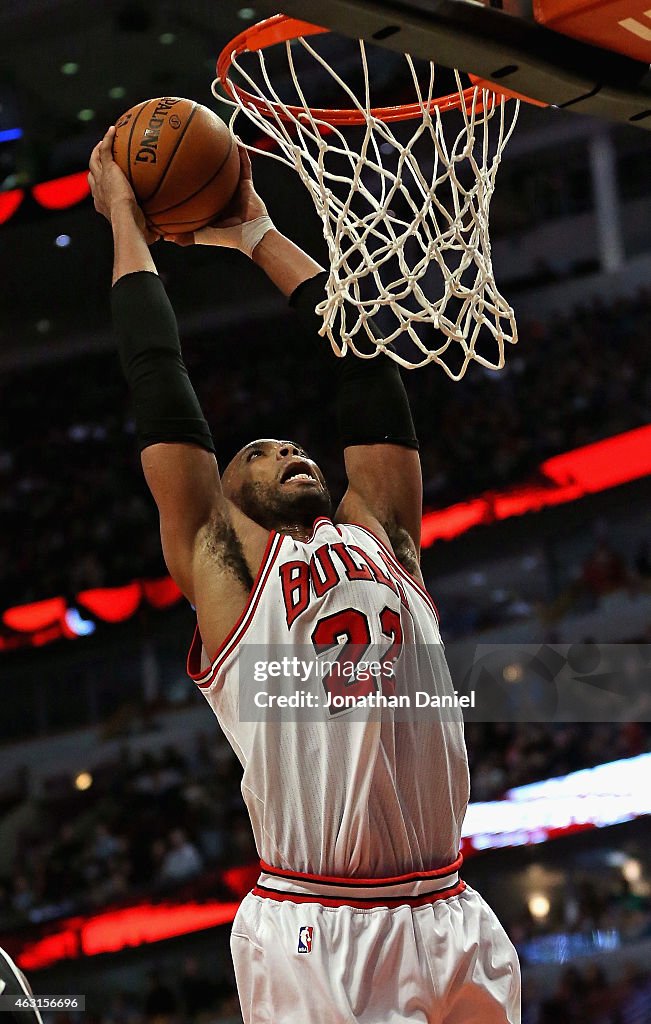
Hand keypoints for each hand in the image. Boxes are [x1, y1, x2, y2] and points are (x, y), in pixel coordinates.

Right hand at [88, 127, 157, 244]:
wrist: (126, 219)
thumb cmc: (133, 230)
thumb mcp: (143, 232)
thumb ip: (152, 232)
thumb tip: (163, 237)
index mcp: (103, 204)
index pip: (98, 192)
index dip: (100, 186)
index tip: (105, 183)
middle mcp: (98, 190)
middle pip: (92, 173)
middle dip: (95, 165)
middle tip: (101, 157)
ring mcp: (101, 178)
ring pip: (94, 159)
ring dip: (97, 149)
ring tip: (105, 140)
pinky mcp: (108, 169)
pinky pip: (105, 149)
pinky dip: (107, 139)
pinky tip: (113, 129)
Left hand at [164, 144, 267, 246]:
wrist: (251, 236)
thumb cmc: (228, 237)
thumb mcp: (202, 235)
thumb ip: (185, 236)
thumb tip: (162, 236)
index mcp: (212, 205)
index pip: (198, 189)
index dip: (188, 179)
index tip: (176, 167)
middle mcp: (222, 194)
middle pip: (210, 173)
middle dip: (202, 160)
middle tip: (191, 145)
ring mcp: (234, 188)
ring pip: (227, 166)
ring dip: (222, 151)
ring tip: (215, 133)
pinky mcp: (246, 184)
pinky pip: (244, 164)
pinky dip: (241, 152)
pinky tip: (235, 138)